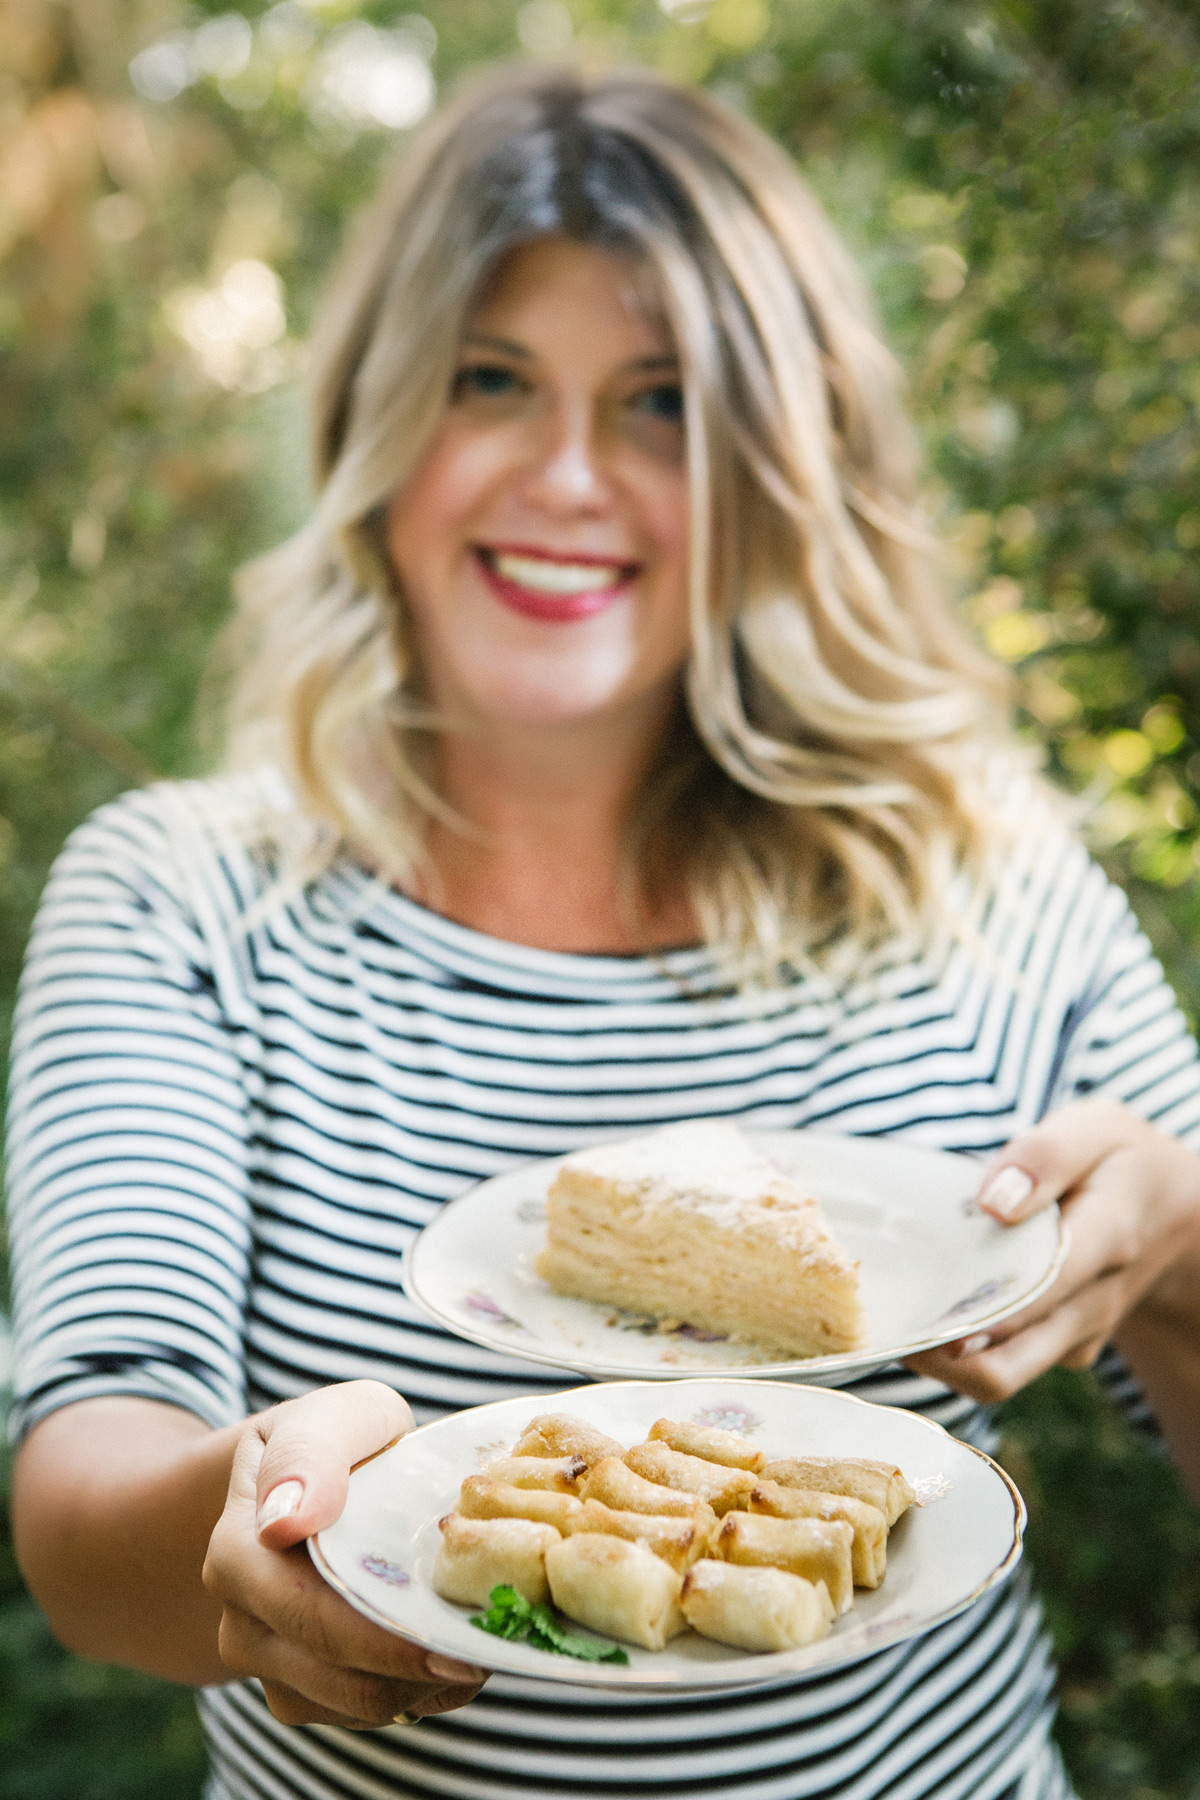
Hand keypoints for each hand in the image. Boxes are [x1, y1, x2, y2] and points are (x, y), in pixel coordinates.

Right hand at [203, 1380, 487, 1728]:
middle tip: (489, 1651)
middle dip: (417, 1668)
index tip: (451, 1644)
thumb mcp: (334, 1417)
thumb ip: (311, 1452)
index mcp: (238, 1552)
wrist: (306, 1484)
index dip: (382, 1639)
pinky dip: (418, 1692)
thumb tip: (285, 1520)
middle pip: (335, 1674)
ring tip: (478, 1641)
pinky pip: (367, 1713)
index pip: (307, 1614)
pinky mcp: (302, 1693)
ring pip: (355, 1705)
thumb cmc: (335, 1445)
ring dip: (424, 1685)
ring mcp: (269, 1665)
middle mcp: (243, 1621)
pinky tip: (450, 1649)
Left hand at [905, 1098, 1199, 1404]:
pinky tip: (932, 1303)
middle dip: (939, 1357)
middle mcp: (1091, 1303)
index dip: (980, 1311)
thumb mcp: (1097, 1131)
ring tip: (897, 1315)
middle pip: (1007, 1366)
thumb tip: (994, 1202)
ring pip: (999, 1376)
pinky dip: (961, 1343)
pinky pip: (1003, 1360)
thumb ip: (1046, 1157)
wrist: (1174, 1215)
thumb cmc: (1122, 1164)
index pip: (1040, 1290)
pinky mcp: (1058, 1346)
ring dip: (941, 1357)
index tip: (924, 1310)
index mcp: (1105, 1239)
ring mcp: (1074, 1333)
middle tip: (889, 1323)